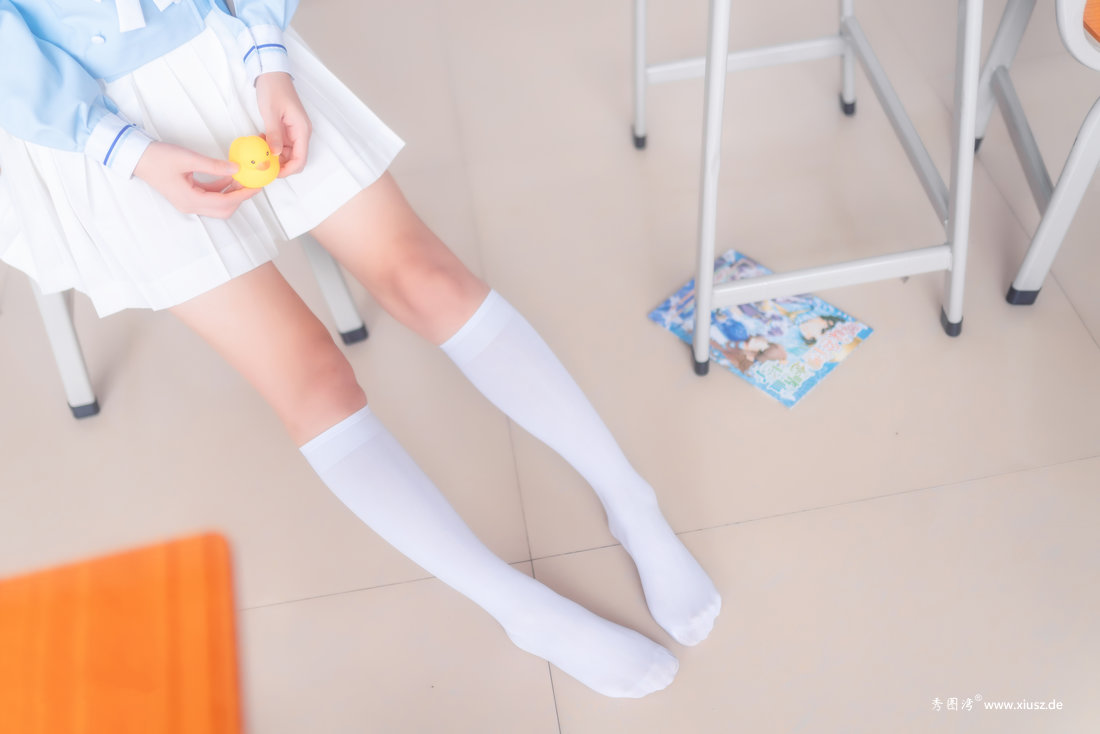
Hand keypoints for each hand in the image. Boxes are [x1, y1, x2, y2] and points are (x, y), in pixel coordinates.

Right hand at [134, 142, 259, 217]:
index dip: (242, 195)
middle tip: (252, 183)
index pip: (224, 203)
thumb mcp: (188, 158)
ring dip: (231, 193)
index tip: (256, 186)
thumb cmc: (158, 157)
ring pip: (217, 204)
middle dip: (239, 198)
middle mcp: (190, 205)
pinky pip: (209, 196)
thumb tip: (236, 169)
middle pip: (223, 209)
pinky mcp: (187, 195)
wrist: (136, 157)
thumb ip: (213, 166)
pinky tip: (229, 176)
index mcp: (190, 200)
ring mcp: (188, 202)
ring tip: (243, 178)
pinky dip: (221, 188)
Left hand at [255, 71, 311, 176]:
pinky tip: (261, 141)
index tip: (273, 172)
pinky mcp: (287, 129)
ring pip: (288, 153)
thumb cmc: (273, 89)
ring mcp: (295, 131)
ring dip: (275, 156)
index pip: (301, 160)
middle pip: (295, 159)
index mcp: (302, 130)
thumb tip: (275, 155)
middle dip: (280, 165)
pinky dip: (272, 147)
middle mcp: (301, 133)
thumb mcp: (271, 113)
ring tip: (260, 150)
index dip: (288, 170)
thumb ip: (274, 135)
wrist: (272, 73)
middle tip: (263, 164)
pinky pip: (282, 145)